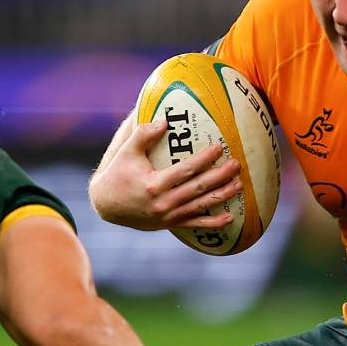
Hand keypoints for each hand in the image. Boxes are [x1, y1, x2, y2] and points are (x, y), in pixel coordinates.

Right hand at [90, 117, 242, 231]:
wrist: (107, 206)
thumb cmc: (118, 174)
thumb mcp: (127, 152)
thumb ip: (144, 135)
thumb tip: (165, 121)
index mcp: (154, 185)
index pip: (186, 170)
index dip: (204, 160)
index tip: (219, 148)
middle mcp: (163, 203)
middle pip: (198, 189)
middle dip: (220, 177)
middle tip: (236, 164)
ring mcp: (168, 216)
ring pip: (201, 206)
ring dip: (222, 196)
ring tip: (239, 185)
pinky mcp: (170, 224)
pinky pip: (195, 225)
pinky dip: (213, 223)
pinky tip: (230, 217)